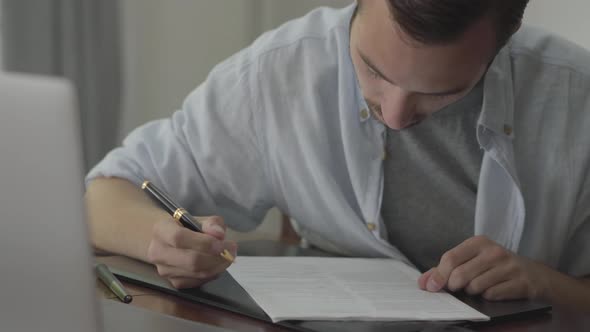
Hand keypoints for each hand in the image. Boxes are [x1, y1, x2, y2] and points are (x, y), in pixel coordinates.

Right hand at [146, 215, 237, 288]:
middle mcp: (158, 252)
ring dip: (218, 266)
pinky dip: (213, 274)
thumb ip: (211, 223)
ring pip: (197, 273)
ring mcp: (164, 270)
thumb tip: (219, 235)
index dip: (203, 242)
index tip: (222, 243)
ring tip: (229, 256)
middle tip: (232, 249)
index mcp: (161, 230)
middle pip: (190, 260)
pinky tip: (218, 265)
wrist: (169, 241)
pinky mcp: (173, 283)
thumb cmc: (186, 227)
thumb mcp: (198, 219)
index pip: (179, 238)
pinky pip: (198, 281)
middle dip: (216, 257)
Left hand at [418, 235, 551, 300]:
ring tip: (480, 287)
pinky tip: (494, 291)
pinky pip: (492, 295)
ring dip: (473, 292)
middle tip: (460, 287)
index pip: (450, 258)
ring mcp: (509, 267)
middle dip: (455, 286)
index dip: (438, 275)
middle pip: (460, 275)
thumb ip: (445, 269)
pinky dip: (488, 297)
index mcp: (478, 242)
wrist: (535, 275)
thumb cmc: (496, 267)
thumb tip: (424, 282)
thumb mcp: (472, 261)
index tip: (431, 287)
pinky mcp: (520, 282)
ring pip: (475, 287)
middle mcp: (494, 252)